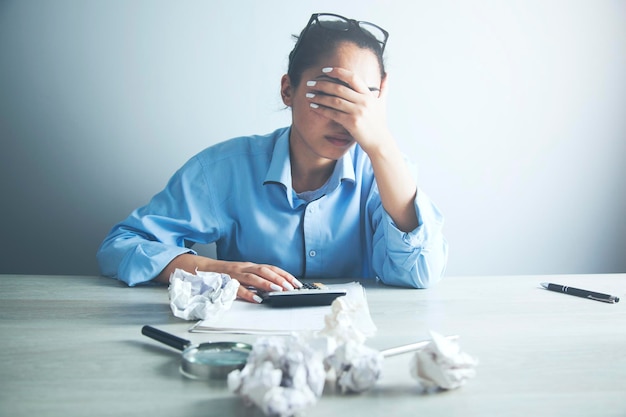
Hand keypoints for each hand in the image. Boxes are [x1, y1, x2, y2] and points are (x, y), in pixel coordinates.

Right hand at [156, 254, 301, 302]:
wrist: (198, 270)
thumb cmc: (222, 275)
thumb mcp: (241, 275)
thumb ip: (254, 280)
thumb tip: (272, 290)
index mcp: (249, 266)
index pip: (270, 268)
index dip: (284, 274)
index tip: (297, 282)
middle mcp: (243, 267)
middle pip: (264, 270)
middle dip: (279, 278)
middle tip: (291, 287)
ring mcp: (233, 274)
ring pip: (253, 277)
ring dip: (267, 284)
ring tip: (278, 290)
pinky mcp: (224, 282)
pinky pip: (237, 288)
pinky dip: (248, 294)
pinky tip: (257, 299)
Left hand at [305, 67, 391, 154]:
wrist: (380, 143)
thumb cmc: (379, 124)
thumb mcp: (382, 104)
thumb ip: (384, 88)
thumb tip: (387, 74)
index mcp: (369, 95)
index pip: (352, 77)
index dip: (337, 72)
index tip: (325, 70)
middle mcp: (363, 101)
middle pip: (339, 88)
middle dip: (322, 84)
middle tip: (310, 82)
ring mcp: (358, 112)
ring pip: (334, 100)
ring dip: (319, 97)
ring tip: (308, 94)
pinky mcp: (352, 123)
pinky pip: (333, 114)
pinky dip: (322, 109)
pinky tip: (313, 107)